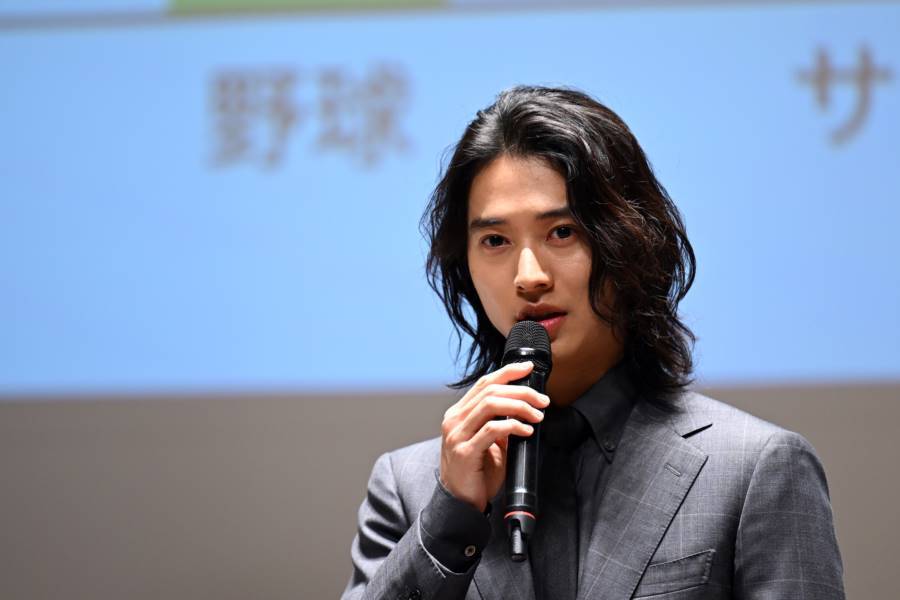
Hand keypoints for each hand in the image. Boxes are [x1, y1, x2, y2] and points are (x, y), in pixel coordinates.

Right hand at [439, 361, 548, 512]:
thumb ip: (501, 424)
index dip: (507, 372)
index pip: (484, 383)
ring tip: (538, 415)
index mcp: (459, 414)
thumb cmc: (477, 473)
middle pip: (491, 391)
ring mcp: (457, 435)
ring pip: (491, 405)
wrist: (460, 503)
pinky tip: (527, 430)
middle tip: (543, 401)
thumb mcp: (490, 443)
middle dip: (521, 391)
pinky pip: (492, 430)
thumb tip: (526, 408)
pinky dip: (513, 426)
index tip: (528, 369)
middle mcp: (454, 420)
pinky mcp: (465, 451)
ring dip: (520, 406)